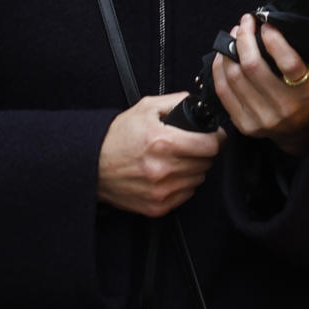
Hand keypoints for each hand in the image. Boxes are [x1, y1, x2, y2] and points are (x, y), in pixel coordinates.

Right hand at [97, 93, 224, 216]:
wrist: (92, 165)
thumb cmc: (117, 137)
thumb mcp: (145, 108)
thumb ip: (176, 102)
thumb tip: (198, 103)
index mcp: (163, 142)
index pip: (210, 145)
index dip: (216, 138)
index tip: (214, 136)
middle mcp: (163, 169)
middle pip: (207, 162)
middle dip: (202, 152)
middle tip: (190, 146)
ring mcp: (161, 191)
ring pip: (199, 179)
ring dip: (193, 169)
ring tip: (175, 160)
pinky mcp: (157, 207)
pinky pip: (187, 194)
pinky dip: (183, 184)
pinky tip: (168, 175)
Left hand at [213, 13, 308, 154]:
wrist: (299, 130)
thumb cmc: (305, 92)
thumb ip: (304, 50)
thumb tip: (282, 20)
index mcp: (304, 92)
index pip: (289, 63)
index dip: (274, 40)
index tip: (266, 24)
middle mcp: (283, 108)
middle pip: (252, 66)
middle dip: (244, 38)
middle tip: (245, 23)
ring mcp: (261, 119)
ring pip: (234, 76)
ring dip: (229, 50)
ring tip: (234, 35)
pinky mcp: (243, 125)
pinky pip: (222, 90)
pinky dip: (219, 67)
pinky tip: (223, 54)